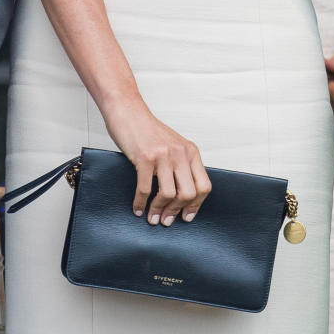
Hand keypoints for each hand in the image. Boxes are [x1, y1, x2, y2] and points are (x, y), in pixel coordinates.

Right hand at [103, 96, 211, 225]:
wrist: (129, 112)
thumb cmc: (149, 132)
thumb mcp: (173, 146)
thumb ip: (181, 165)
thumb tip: (183, 196)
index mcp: (191, 152)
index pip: (204, 185)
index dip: (196, 205)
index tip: (187, 217)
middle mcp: (181, 154)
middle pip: (189, 193)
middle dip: (177, 211)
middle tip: (167, 221)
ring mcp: (164, 156)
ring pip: (169, 194)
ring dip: (159, 210)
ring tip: (152, 218)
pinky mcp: (145, 158)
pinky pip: (145, 189)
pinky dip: (141, 203)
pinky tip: (138, 208)